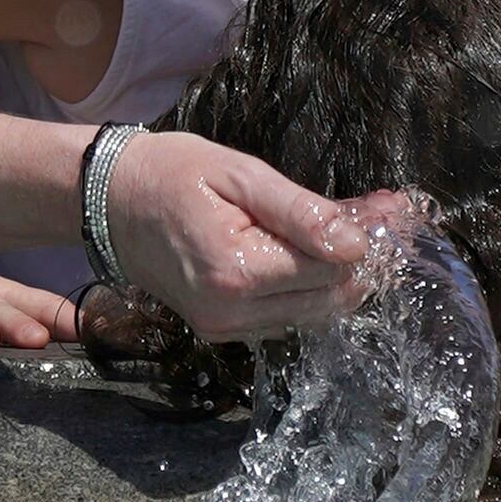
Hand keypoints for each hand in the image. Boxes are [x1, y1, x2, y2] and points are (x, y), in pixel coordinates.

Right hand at [103, 129, 379, 341]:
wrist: (109, 201)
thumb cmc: (173, 173)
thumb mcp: (239, 174)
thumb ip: (299, 211)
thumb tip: (355, 244)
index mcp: (237, 271)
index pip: (330, 270)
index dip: (365, 238)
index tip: (390, 208)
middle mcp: (232, 312)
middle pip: (328, 299)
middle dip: (360, 258)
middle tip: (383, 213)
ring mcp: (223, 326)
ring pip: (311, 313)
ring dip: (339, 273)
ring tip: (358, 225)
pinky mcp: (219, 327)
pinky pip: (285, 315)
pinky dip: (308, 285)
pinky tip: (317, 248)